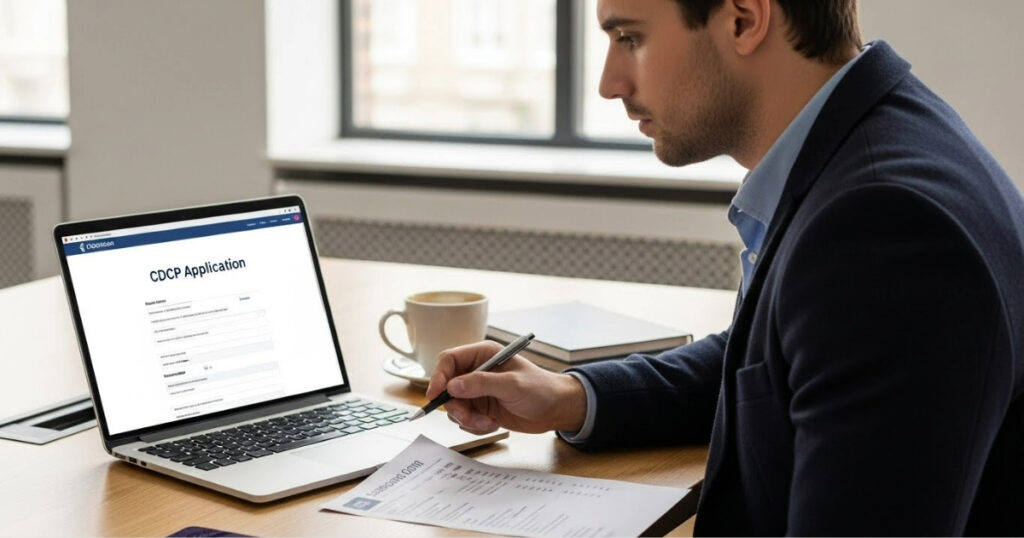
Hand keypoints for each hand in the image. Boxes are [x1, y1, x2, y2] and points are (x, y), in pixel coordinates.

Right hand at [426, 340, 587, 434]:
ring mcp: (477, 391)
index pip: (449, 360)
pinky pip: (464, 418)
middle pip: (447, 386)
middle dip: (455, 405)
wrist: (556, 410)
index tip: (435, 395)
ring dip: (466, 418)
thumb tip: (452, 386)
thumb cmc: (541, 389)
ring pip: (454, 406)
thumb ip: (482, 383)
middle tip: (469, 418)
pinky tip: (492, 424)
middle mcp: (476, 371)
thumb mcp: (512, 384)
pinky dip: (474, 425)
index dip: (438, 376)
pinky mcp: (481, 408)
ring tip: (487, 422)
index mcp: (483, 354)